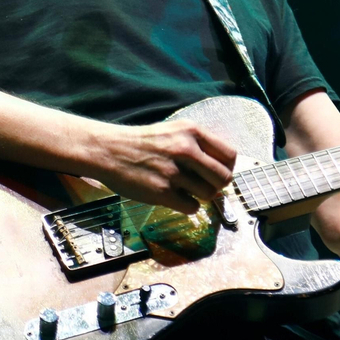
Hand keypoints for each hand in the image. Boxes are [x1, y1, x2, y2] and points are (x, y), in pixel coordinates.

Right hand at [92, 118, 238, 214]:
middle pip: (223, 178)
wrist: (109, 150)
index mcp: (192, 131)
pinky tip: (174, 197)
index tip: (218, 173)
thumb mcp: (175, 131)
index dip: (227, 167)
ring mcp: (173, 171)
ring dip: (200, 196)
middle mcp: (185, 149)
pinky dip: (186, 206)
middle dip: (217, 185)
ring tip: (184, 188)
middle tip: (204, 185)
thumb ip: (199, 145)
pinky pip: (192, 208)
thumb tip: (223, 170)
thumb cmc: (143, 143)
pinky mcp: (162, 192)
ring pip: (209, 195)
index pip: (230, 155)